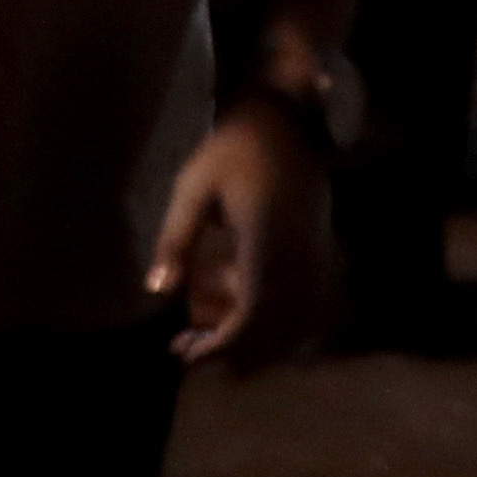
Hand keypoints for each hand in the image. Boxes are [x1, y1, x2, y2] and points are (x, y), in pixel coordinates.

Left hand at [148, 91, 340, 367]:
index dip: (222, 343)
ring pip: (292, 319)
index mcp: (268, 247)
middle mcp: (300, 259)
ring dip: (253, 338)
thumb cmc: (232, 151)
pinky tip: (240, 317)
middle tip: (185, 351)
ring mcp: (316, 257)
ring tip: (205, 341)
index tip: (187, 354)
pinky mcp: (319, 251)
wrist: (286, 122)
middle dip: (231, 348)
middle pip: (273, 326)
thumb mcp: (193, 190)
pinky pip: (303, 303)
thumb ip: (176, 242)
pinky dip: (274, 320)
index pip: (253, 315)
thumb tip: (157, 291)